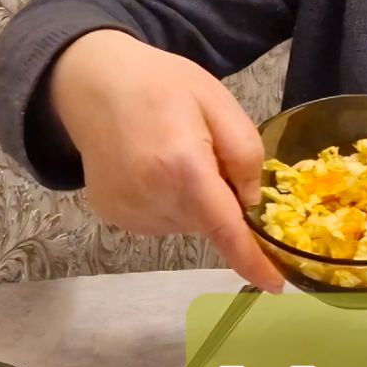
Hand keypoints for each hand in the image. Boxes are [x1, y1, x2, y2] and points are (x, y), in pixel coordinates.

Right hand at [47, 30, 282, 291]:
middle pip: (209, 221)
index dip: (252, 260)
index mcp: (182, 166)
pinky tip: (153, 167)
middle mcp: (151, 197)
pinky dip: (170, 203)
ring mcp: (127, 211)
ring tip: (173, 153)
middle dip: (220, 198)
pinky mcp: (113, 216)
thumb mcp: (217, 102)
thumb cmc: (161, 84)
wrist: (91, 82)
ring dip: (194, 200)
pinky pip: (161, 222)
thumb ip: (244, 153)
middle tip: (203, 149)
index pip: (224, 228)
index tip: (276, 285)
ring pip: (187, 224)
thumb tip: (251, 205)